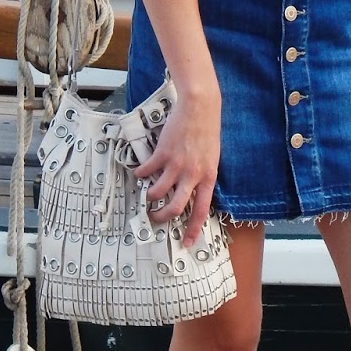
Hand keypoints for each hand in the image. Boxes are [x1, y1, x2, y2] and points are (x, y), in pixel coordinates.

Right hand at [133, 87, 219, 247]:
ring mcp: (177, 164)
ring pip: (157, 192)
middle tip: (155, 218)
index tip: (188, 242)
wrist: (200, 107)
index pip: (201, 210)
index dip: (194, 229)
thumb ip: (202, 174)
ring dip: (149, 197)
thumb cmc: (207, 131)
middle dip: (162, 217)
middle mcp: (192, 174)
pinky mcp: (163, 153)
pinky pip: (147, 171)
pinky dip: (141, 173)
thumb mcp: (211, 157)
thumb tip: (191, 190)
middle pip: (175, 207)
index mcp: (208, 177)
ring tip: (147, 195)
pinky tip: (140, 172)